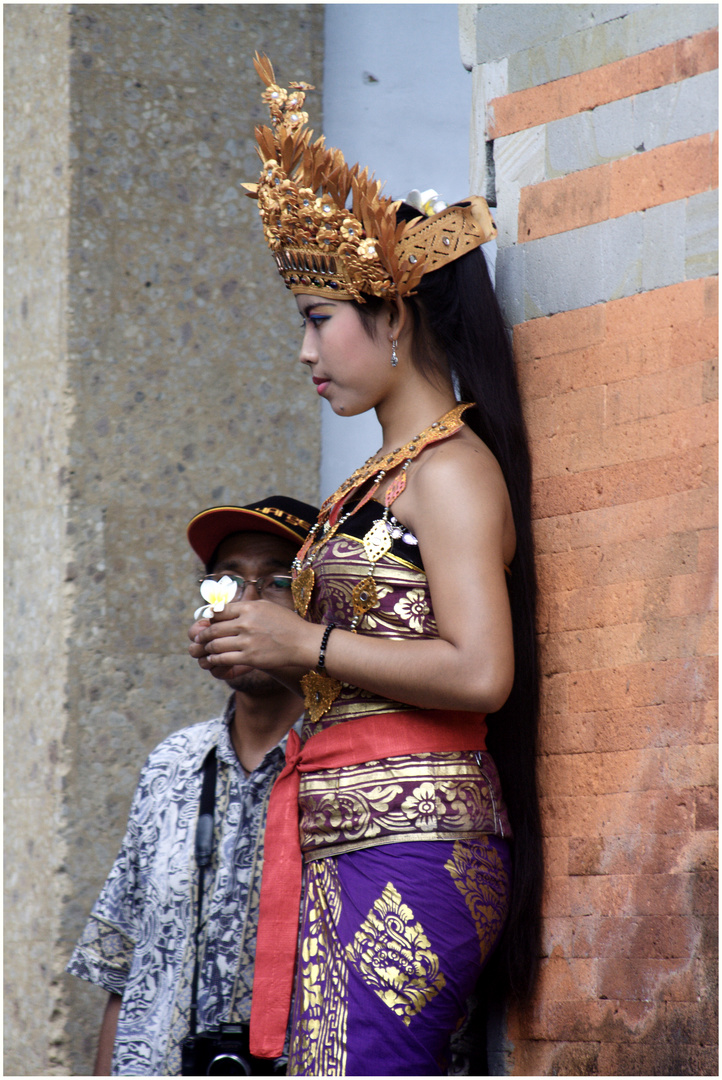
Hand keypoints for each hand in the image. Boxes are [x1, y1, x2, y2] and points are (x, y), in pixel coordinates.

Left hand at [192, 599, 319, 672]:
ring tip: (205, 649)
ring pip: (216, 645)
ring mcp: (247, 641)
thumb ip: (246, 606)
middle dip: (204, 635)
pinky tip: (213, 659)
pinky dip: (214, 659)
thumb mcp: (267, 606)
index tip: (207, 623)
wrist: (303, 642)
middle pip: (214, 629)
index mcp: (249, 608)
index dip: (210, 618)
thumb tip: (226, 608)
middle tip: (199, 638)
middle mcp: (246, 623)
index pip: (219, 611)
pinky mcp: (250, 658)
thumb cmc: (287, 623)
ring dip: (207, 648)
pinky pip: (224, 659)